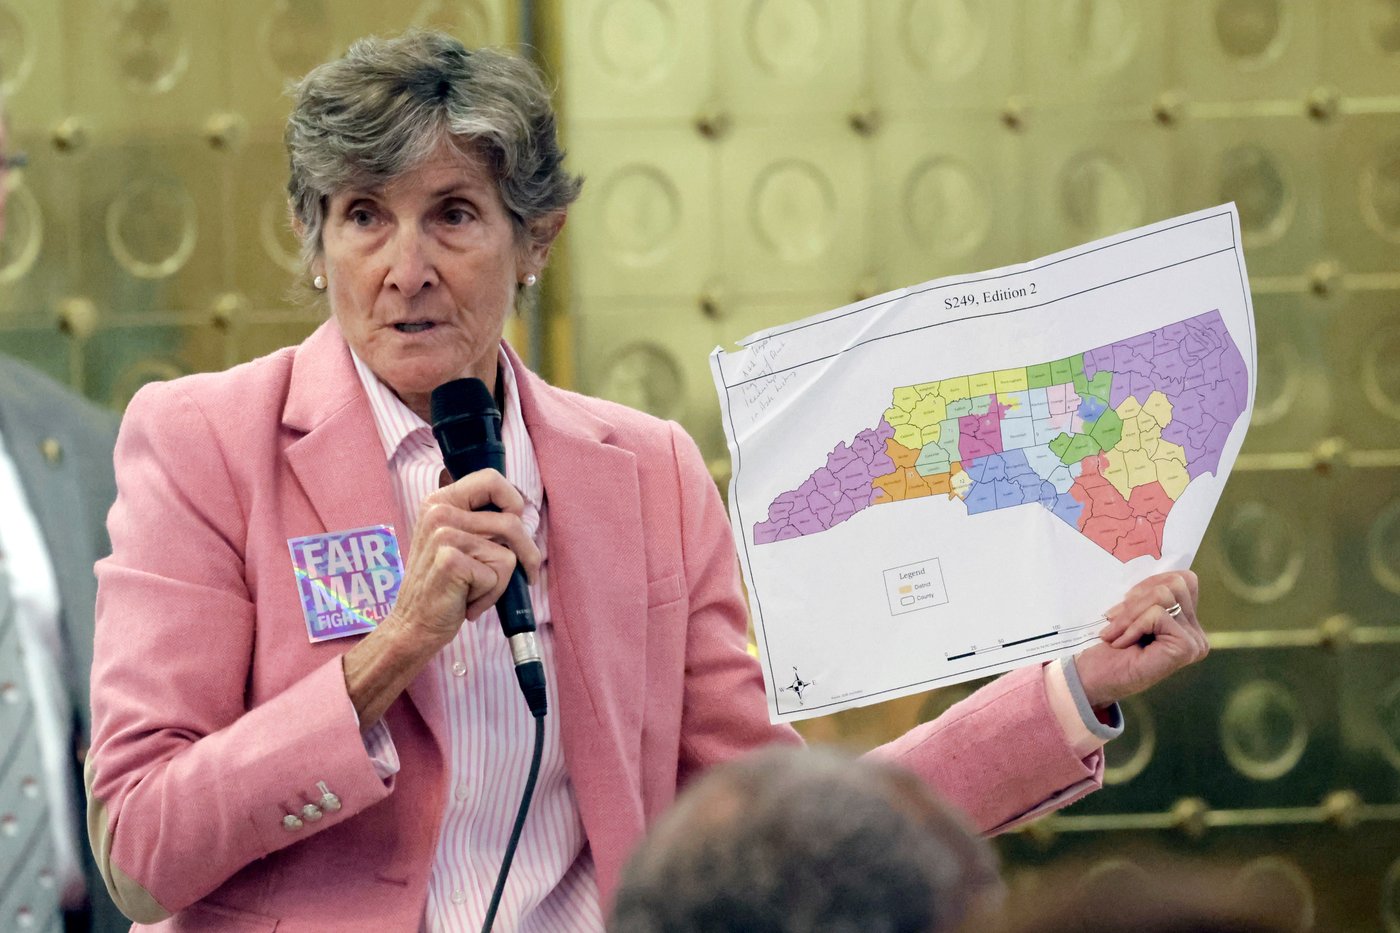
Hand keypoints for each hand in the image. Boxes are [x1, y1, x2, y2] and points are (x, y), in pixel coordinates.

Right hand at [386, 469, 541, 644]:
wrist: (414, 624)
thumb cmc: (445, 585)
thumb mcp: (456, 541)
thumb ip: (481, 521)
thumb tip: (523, 511)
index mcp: (440, 501)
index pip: (491, 479)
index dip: (513, 502)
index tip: (517, 527)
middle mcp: (439, 512)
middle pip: (511, 521)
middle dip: (525, 552)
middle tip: (521, 572)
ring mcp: (443, 535)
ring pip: (509, 553)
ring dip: (502, 580)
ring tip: (476, 589)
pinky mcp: (451, 560)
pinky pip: (499, 574)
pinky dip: (491, 595)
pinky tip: (467, 601)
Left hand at [1073, 570, 1206, 708]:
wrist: (1092, 678)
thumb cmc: (1107, 645)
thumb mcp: (1131, 609)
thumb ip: (1150, 592)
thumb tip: (1160, 564)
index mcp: (1186, 621)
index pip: (1182, 578)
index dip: (1149, 582)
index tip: (1124, 603)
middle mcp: (1196, 632)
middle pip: (1175, 583)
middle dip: (1137, 598)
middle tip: (1112, 619)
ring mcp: (1194, 641)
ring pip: (1165, 595)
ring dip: (1131, 612)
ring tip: (1114, 632)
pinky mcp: (1186, 647)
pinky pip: (1158, 614)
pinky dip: (1133, 625)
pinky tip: (1121, 643)